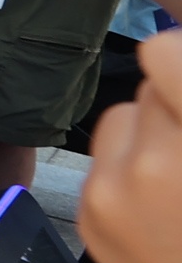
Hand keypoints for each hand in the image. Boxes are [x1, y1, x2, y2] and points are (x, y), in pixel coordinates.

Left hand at [83, 35, 181, 262]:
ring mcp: (111, 193)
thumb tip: (173, 48)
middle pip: (155, 79)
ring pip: (125, 113)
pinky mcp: (89, 214)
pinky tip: (167, 201)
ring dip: (155, 127)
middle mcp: (153, 168)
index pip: (166, 56)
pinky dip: (132, 164)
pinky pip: (104, 155)